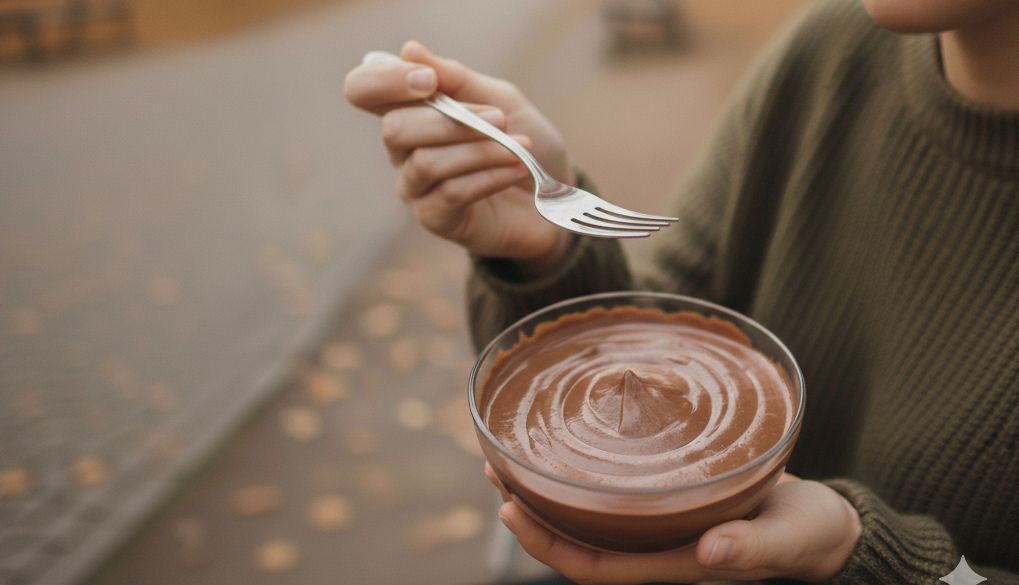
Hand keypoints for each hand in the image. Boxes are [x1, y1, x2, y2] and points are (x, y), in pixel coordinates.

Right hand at [344, 40, 574, 271]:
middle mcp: (404, 150)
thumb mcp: (499, 99)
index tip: (429, 81)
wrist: (557, 195)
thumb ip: (455, 78)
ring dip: (479, 149)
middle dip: (451, 120)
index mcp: (411, 111)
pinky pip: (452, 193)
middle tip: (500, 117)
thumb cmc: (526, 143)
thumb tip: (409, 50)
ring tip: (518, 147)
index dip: (384, 81)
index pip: (363, 90)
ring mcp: (416, 188)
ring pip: (427, 163)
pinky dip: (490, 176)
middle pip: (394, 129)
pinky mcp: (436, 219)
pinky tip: (517, 169)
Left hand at [485, 464, 861, 583]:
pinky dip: (580, 472)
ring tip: (510, 454)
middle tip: (493, 466)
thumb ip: (753, 546)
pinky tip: (569, 442)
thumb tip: (711, 557)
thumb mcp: (789, 536)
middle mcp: (656, 547)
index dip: (548, 546)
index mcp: (675, 562)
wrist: (824, 525)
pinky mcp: (668, 500)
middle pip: (577, 540)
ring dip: (547, 489)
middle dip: (531, 511)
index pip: (596, 567)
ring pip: (588, 516)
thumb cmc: (809, 532)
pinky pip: (610, 493)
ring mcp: (659, 525)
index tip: (512, 508)